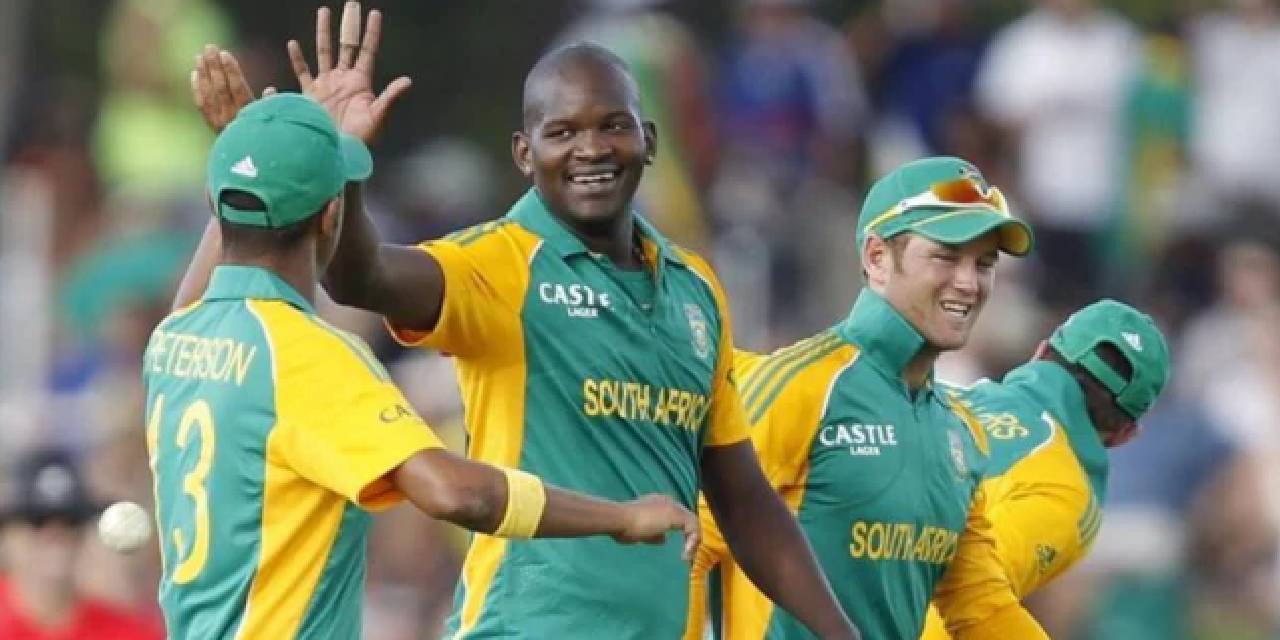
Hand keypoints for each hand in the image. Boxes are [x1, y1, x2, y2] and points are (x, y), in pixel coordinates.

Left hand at [191, 45, 274, 132]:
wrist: (249, 165)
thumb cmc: (267, 139)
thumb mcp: (273, 122)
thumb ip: (270, 105)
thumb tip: (270, 89)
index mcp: (248, 114)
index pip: (237, 87)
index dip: (230, 70)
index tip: (225, 54)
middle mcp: (231, 117)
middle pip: (220, 86)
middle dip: (215, 66)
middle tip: (210, 48)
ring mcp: (219, 121)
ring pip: (209, 93)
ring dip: (204, 73)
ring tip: (200, 56)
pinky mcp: (211, 124)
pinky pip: (202, 103)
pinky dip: (197, 88)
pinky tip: (195, 74)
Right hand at [288, 2, 411, 141]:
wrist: (339, 153)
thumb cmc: (363, 139)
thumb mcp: (379, 116)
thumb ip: (391, 97)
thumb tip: (408, 81)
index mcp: (361, 82)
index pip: (368, 51)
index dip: (372, 33)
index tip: (375, 13)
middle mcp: (344, 79)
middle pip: (346, 45)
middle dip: (348, 25)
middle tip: (351, 4)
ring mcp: (327, 85)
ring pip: (324, 52)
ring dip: (323, 33)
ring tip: (323, 12)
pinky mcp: (311, 95)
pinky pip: (303, 72)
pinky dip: (297, 59)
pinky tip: (293, 44)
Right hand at [611, 494, 700, 561]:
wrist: (619, 520)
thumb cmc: (623, 526)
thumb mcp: (640, 534)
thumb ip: (653, 535)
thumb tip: (664, 540)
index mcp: (658, 504)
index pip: (675, 517)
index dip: (680, 532)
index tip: (680, 549)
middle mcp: (667, 501)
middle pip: (686, 518)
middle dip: (689, 537)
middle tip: (687, 554)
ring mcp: (671, 506)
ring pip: (692, 523)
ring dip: (692, 541)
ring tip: (687, 557)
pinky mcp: (675, 514)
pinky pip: (692, 527)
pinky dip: (692, 541)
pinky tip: (685, 554)